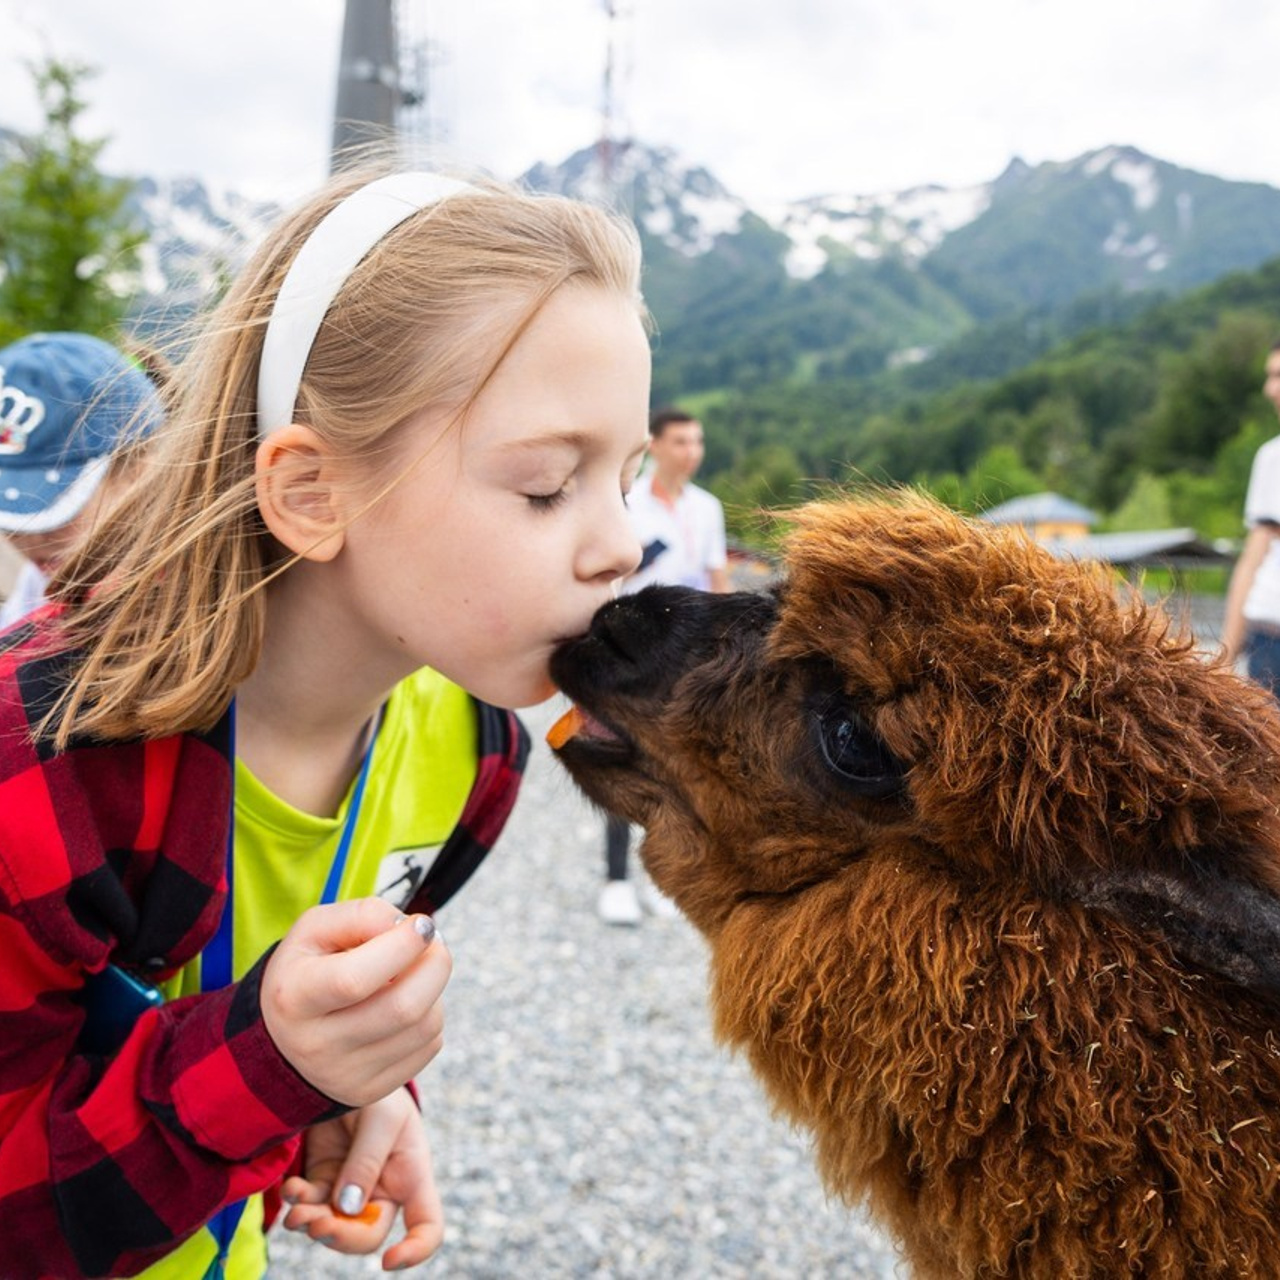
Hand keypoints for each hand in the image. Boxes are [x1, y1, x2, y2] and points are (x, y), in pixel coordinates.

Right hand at [261, 898, 450, 1105]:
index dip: (401, 947)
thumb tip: (408, 927)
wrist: (284, 1039)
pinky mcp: (370, 1090)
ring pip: (424, 1027)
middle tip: (433, 943)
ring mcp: (345, 1075)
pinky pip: (428, 1046)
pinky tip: (409, 1000)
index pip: (355, 979)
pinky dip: (432, 1014)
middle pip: (402, 1008)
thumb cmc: (308, 970)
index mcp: (294, 998)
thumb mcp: (315, 930)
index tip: (422, 924)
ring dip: (435, 988)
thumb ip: (362, 916)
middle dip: (435, 965)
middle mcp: (315, 1045)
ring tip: (416, 971)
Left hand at [281, 1089, 443, 1269]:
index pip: (427, 1224)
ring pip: (334, 1225)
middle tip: (319, 1226)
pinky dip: (298, 1202)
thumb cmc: (377, 1089)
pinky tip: (292, 1189)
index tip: (389, 1262)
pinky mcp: (322, 1179)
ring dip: (314, 1224)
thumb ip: (367, 1161)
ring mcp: (350, 1187)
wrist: (342, 1066)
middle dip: (343, 1236)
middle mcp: (383, 1188)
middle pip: (368, 1234)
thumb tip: (348, 1209)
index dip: (416, 1249)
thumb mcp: (380, 1117)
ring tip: (297, 1213)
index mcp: (411, 1174)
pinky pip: (310, 1205)